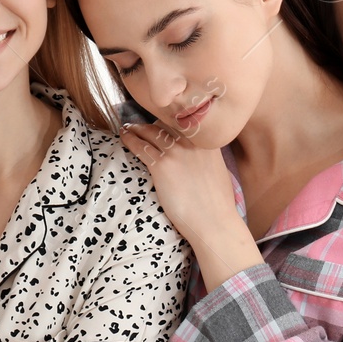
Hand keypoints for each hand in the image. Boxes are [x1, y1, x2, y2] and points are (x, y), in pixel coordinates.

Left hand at [120, 123, 238, 240]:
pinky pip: (140, 147)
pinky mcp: (162, 166)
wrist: (213, 221)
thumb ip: (206, 156)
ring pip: (150, 132)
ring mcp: (176, 152)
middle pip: (164, 124)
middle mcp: (191, 142)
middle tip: (138, 124)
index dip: (166, 120)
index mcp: (207, 141)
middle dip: (149, 123)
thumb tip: (199, 154)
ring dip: (136, 129)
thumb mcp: (218, 169)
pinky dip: (130, 140)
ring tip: (127, 128)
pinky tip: (124, 137)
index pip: (182, 122)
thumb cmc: (217, 202)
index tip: (157, 121)